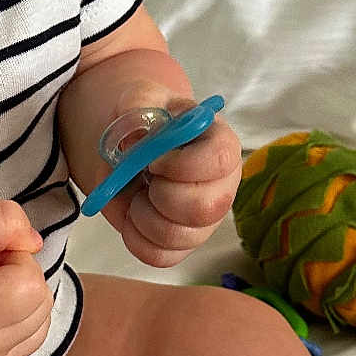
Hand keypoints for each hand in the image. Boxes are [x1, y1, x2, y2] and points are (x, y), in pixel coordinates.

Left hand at [104, 97, 242, 267]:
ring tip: (136, 194)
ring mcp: (205, 221)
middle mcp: (222, 186)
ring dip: (142, 216)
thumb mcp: (140, 99)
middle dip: (161, 195)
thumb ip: (138, 107)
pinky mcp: (183, 243)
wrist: (134, 144)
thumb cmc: (148, 120)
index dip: (181, 165)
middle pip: (204, 208)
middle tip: (145, 177)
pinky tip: (133, 214)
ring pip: (178, 237)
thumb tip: (137, 141)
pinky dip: (135, 238)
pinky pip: (160, 256)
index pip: (219, 160)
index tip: (153, 159)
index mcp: (221, 144)